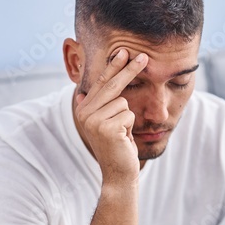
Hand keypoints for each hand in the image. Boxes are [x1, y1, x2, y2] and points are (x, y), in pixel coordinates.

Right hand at [75, 47, 147, 186]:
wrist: (118, 173)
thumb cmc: (116, 147)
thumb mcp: (105, 124)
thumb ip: (96, 106)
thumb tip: (80, 92)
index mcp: (83, 109)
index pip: (101, 83)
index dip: (113, 66)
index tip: (124, 51)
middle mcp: (84, 113)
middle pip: (112, 86)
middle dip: (129, 70)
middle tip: (144, 56)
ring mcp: (93, 120)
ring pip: (123, 102)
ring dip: (128, 118)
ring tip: (122, 133)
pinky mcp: (106, 128)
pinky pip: (128, 114)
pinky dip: (130, 126)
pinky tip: (123, 138)